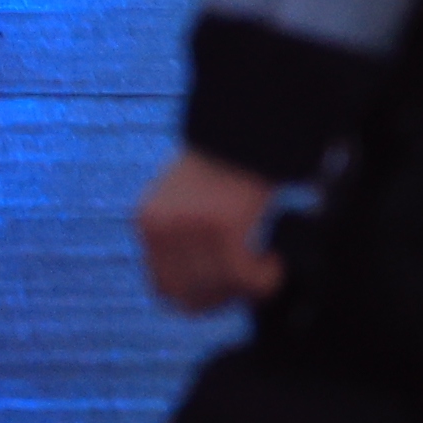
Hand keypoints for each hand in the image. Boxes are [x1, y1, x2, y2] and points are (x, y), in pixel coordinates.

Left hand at [135, 153, 290, 315]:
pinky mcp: (223, 228)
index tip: (224, 289)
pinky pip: (245, 278)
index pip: (164, 288)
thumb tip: (195, 283)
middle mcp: (162, 228)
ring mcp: (190, 229)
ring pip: (220, 290)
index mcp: (148, 222)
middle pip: (190, 297)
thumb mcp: (181, 199)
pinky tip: (274, 261)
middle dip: (223, 295)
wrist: (244, 126)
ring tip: (264, 265)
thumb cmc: (222, 161)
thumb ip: (180, 237)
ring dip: (247, 286)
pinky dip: (265, 278)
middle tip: (248, 279)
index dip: (197, 296)